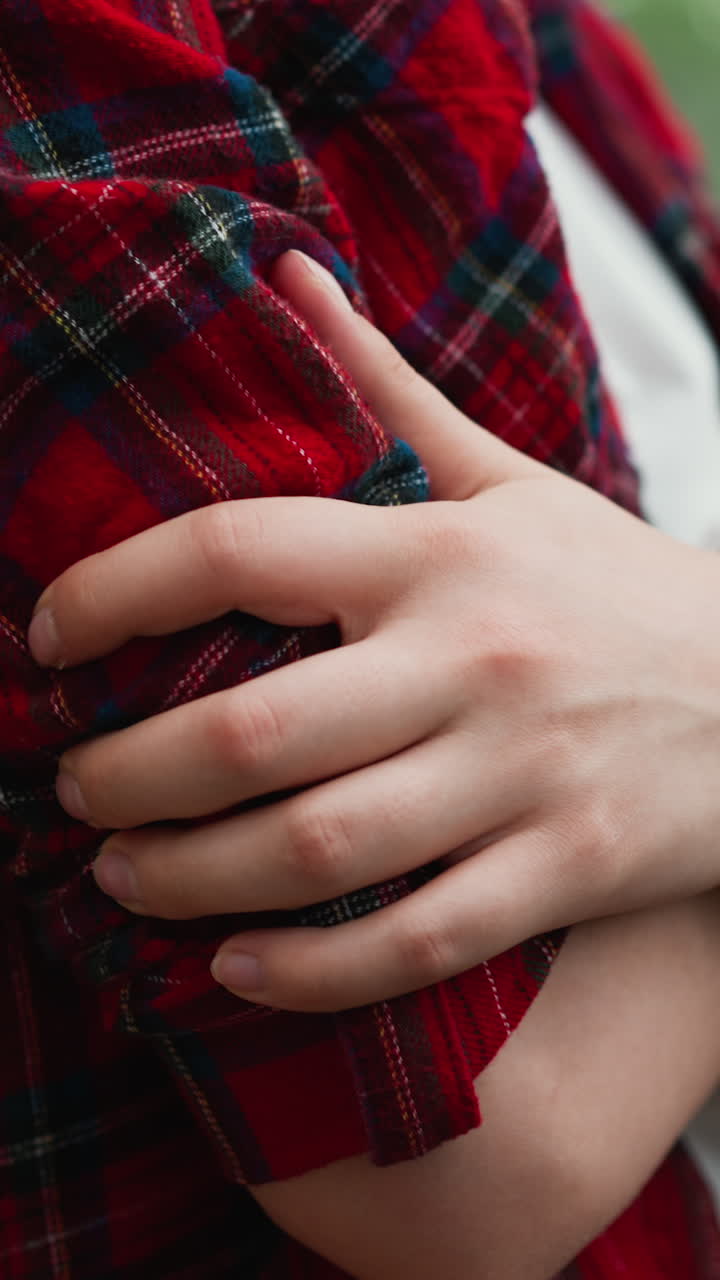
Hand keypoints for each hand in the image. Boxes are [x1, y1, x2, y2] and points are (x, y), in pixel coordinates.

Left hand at [30, 250, 719, 1011]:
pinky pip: (412, 940)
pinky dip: (305, 972)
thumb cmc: (617, 586)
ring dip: (186, 878)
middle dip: (126, 775)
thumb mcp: (510, 481)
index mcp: (439, 552)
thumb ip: (389, 388)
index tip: (49, 640)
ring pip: (313, 851)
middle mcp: (471, 657)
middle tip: (71, 788)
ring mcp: (522, 772)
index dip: (113, 594)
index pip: (235, 550)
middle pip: (249, 731)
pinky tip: (232, 969)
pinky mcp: (568, 867)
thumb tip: (289, 277)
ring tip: (120, 875)